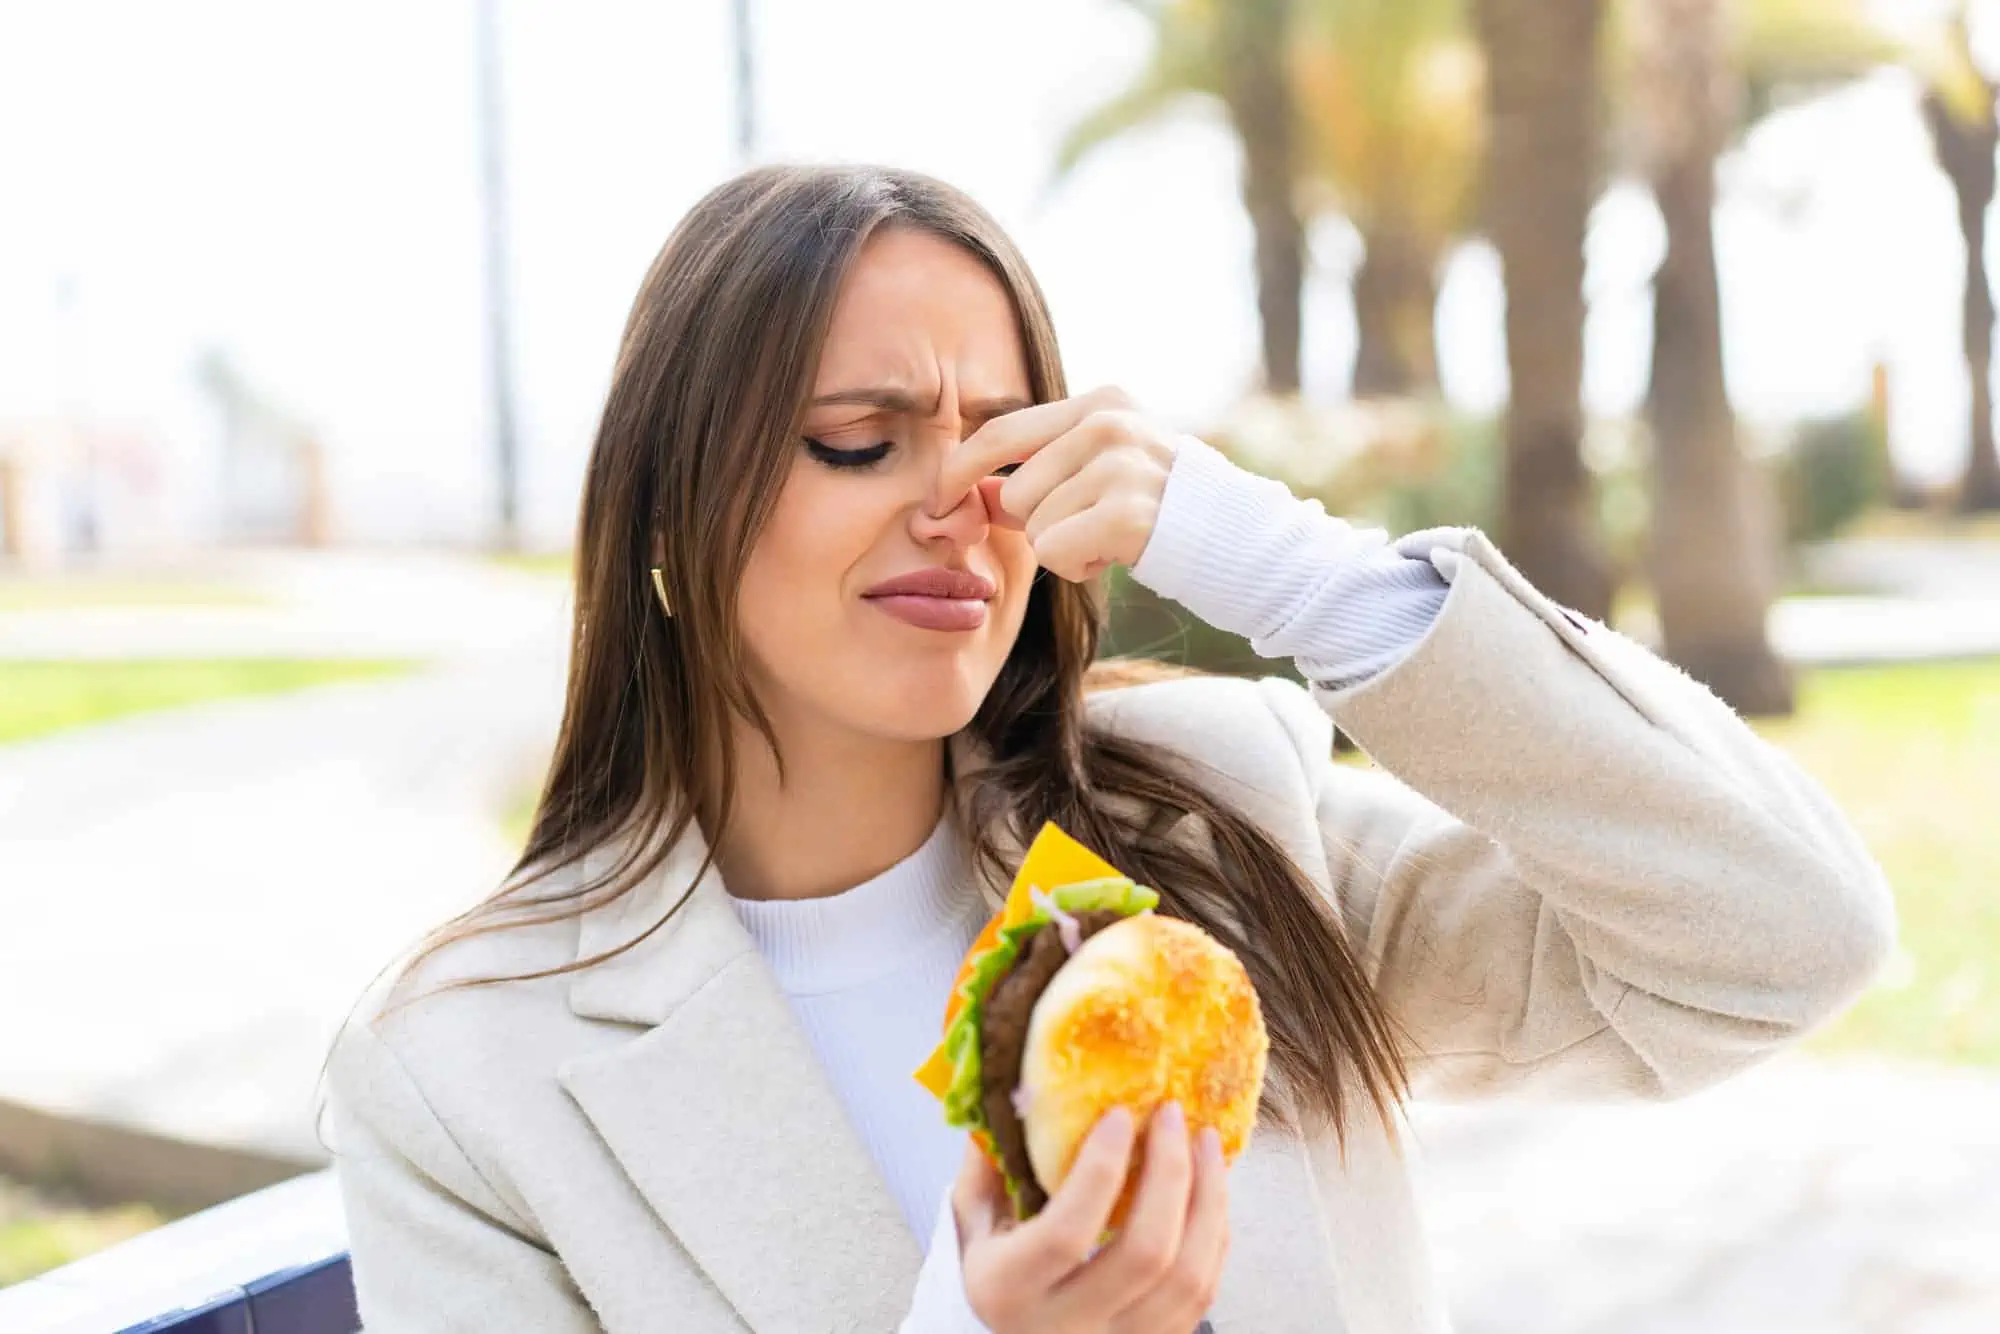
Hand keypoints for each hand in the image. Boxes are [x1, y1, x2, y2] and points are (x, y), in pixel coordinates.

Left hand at [933, 386, 1178, 581]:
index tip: (938, 500)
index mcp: (1102, 402)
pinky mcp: (1127, 512)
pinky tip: (1119, 555)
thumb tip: (965, 491)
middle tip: (1092, 527)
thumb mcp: (1104, 473)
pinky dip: (1078, 566)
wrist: (1246, 542)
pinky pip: (1054, 551)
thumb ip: (1039, 475)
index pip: (1002, 431)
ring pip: (1034, 525)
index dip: (960, 469)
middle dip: (1040, 524)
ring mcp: (1121, 464)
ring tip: (1113, 537)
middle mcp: (1109, 422)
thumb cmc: (1167, 511)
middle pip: (1015, 491)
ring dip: (1065, 547)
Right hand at [952, 1102, 1229, 1333]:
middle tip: (1172, 1115)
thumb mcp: (972, 1218)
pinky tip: (1209, 1189)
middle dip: (1170, 1173)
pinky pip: (1203, 1293)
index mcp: (1009, 1290)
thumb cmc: (991, 1270)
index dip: (1101, 1170)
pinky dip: (1214, 1233)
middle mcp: (1067, 1327)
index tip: (1119, 1114)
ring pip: (1188, 1278)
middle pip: (1145, 1254)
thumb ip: (990, 1161)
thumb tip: (1023, 1090)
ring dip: (1208, 1199)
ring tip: (1205, 1142)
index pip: (1067, 1233)